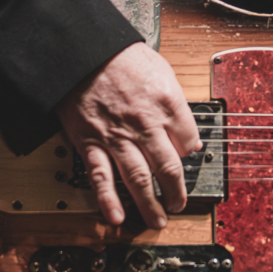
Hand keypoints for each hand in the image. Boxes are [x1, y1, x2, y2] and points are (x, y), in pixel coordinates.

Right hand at [56, 42, 202, 227]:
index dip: (190, 154)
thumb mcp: (161, 70)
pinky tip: (116, 217)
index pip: (190, 142)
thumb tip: (185, 127)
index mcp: (168, 105)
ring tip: (157, 221)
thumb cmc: (120, 56)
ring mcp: (118, 137)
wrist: (81, 51)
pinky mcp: (91, 142)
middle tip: (178, 204)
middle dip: (177, 192)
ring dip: (150, 204)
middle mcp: (146, 125)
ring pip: (140, 179)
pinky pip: (101, 177)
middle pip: (170, 168)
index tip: (186, 161)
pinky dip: (109, 200)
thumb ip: (174, 102)